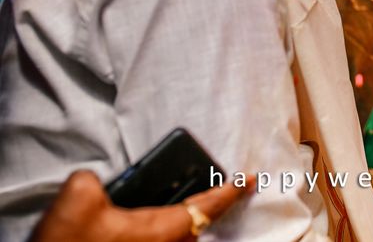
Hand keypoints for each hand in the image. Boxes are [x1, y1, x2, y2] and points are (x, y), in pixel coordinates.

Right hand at [31, 170, 253, 241]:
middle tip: (213, 188)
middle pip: (196, 225)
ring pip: (177, 238)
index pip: (209, 206)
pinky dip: (162, 233)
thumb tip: (94, 183)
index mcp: (163, 231)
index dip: (232, 191)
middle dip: (204, 206)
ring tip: (178, 204)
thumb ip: (93, 179)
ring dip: (181, 222)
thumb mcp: (78, 200)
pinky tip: (140, 224)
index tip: (251, 179)